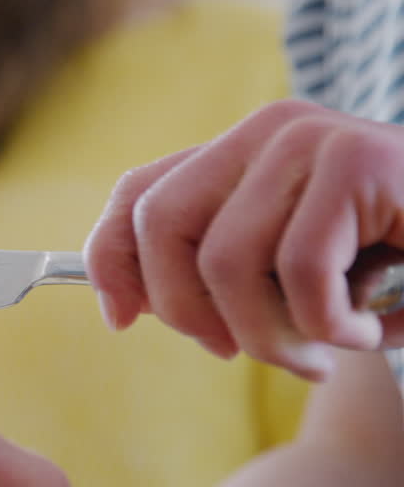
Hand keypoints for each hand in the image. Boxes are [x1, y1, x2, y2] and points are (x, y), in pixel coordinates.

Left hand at [84, 100, 403, 380]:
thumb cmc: (391, 269)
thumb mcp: (285, 273)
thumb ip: (213, 272)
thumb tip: (122, 306)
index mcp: (239, 152)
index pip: (137, 194)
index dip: (111, 259)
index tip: (120, 321)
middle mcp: (265, 132)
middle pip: (161, 226)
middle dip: (188, 313)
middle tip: (242, 353)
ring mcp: (313, 139)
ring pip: (224, 261)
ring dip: (268, 335)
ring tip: (320, 353)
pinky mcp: (362, 162)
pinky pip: (298, 270)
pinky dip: (326, 327)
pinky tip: (366, 333)